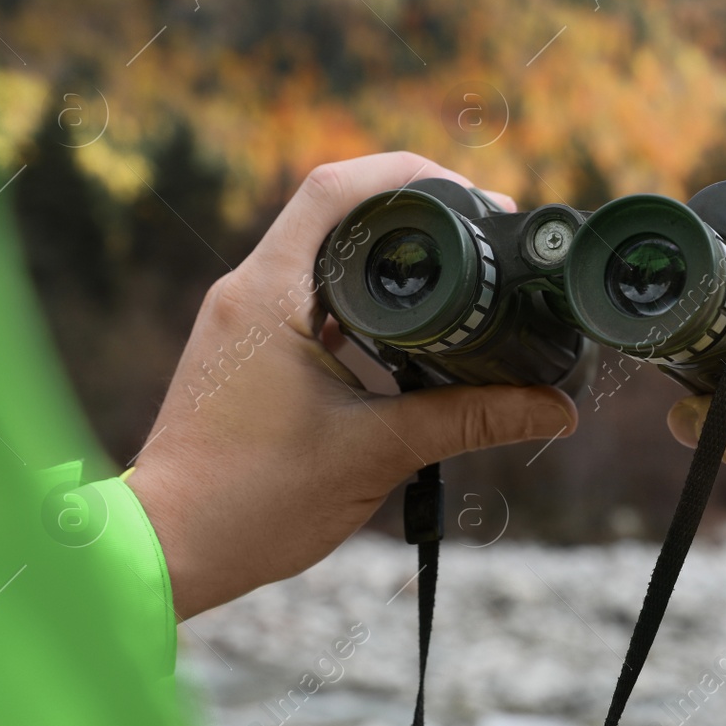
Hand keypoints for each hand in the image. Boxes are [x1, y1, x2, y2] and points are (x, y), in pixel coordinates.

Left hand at [128, 152, 577, 617]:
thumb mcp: (377, 453)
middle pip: (338, 211)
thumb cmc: (252, 501)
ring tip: (459, 274)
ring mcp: (244, 318)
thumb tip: (555, 408)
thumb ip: (470, 422)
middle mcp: (249, 290)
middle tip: (483, 231)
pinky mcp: (250, 349)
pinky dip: (364, 299)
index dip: (411, 175)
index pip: (334, 189)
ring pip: (325, 254)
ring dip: (388, 255)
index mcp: (268, 293)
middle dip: (414, 211)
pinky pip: (313, 296)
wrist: (169, 550)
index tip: (476, 197)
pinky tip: (412, 331)